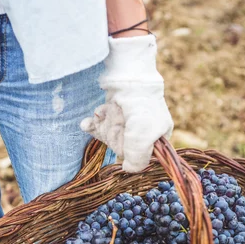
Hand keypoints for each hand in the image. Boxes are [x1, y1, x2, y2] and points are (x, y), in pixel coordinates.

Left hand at [81, 35, 172, 172]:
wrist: (127, 74)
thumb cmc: (140, 108)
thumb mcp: (143, 140)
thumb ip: (137, 161)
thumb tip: (128, 169)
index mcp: (157, 137)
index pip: (139, 156)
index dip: (129, 151)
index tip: (126, 140)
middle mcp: (142, 130)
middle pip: (121, 145)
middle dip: (114, 134)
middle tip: (119, 119)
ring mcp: (125, 120)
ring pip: (108, 135)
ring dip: (103, 125)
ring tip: (105, 112)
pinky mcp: (111, 111)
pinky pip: (97, 126)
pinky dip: (91, 124)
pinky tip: (86, 122)